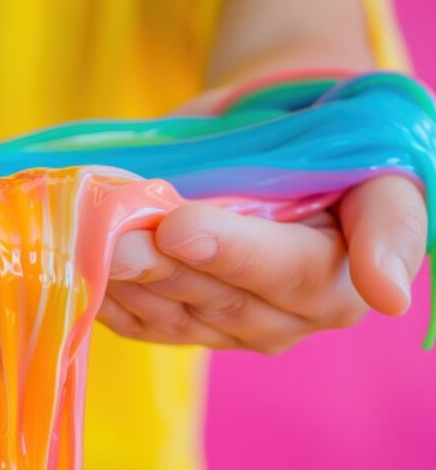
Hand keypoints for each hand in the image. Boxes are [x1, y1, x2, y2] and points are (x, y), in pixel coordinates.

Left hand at [98, 90, 427, 353]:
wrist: (282, 142)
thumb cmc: (334, 144)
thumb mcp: (382, 171)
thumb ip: (390, 227)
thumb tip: (389, 295)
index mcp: (340, 282)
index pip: (285, 273)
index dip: (231, 253)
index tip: (178, 225)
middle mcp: (284, 318)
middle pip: (215, 297)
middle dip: (158, 265)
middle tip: (112, 233)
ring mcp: (228, 326)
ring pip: (170, 313)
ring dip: (123, 281)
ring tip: (83, 245)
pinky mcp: (186, 325)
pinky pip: (143, 323)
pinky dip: (109, 297)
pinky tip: (79, 269)